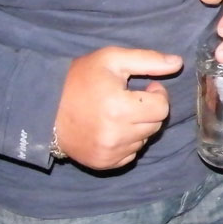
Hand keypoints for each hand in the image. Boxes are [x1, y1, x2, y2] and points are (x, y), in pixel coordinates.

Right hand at [54, 47, 181, 168]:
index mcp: (120, 108)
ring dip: (138, 126)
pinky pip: (131, 154)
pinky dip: (127, 142)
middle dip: (149, 110)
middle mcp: (116, 135)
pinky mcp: (103, 163)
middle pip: (156, 124)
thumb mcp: (111, 59)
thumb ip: (148, 60)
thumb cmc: (79, 79)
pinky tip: (111, 129)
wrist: (44, 107)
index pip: (163, 107)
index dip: (157, 95)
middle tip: (130, 100)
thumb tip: (178, 62)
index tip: (145, 88)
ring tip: (118, 113)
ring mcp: (109, 152)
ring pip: (144, 139)